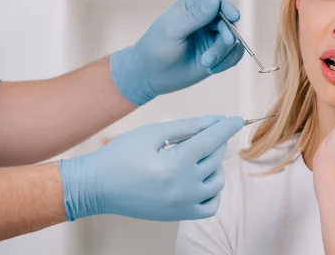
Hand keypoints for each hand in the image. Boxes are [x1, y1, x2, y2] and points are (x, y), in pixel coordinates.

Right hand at [57, 115, 243, 220]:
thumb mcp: (153, 133)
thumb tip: (215, 120)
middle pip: (215, 157)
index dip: (227, 127)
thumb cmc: (120, 156)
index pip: (212, 141)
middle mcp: (183, 188)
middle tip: (204, 131)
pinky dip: (212, 190)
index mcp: (175, 164)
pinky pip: (210, 205)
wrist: (96, 187)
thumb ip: (188, 127)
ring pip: (217, 180)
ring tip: (195, 154)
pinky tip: (200, 177)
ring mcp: (182, 205)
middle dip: (215, 140)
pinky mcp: (179, 215)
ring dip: (214, 164)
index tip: (238, 119)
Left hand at [110, 0, 244, 104]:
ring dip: (222, 54)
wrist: (150, 76)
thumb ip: (195, 16)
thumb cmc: (156, 49)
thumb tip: (215, 0)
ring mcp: (213, 38)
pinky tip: (212, 69)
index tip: (234, 17)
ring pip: (232, 41)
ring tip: (206, 64)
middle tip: (213, 54)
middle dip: (224, 39)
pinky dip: (227, 62)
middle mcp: (206, 20)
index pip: (217, 2)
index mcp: (193, 7)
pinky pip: (234, 55)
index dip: (228, 8)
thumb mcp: (173, 30)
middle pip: (228, 23)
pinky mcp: (217, 54)